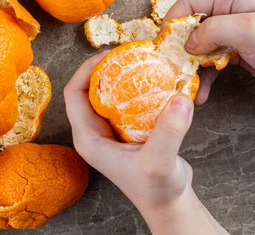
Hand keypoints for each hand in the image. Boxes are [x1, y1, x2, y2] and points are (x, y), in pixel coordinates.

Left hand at [64, 54, 227, 234]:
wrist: (170, 203)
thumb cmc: (158, 189)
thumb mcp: (160, 161)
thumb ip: (169, 131)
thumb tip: (180, 98)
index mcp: (88, 138)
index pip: (74, 93)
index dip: (86, 69)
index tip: (110, 54)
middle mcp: (95, 131)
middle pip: (89, 88)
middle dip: (107, 67)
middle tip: (129, 52)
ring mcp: (110, 129)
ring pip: (109, 92)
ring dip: (122, 74)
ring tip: (140, 58)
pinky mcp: (127, 128)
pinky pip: (126, 99)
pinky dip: (137, 86)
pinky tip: (155, 77)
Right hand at [164, 0, 254, 103]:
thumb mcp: (247, 30)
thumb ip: (212, 30)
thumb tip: (188, 42)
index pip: (191, 0)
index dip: (174, 18)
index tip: (163, 40)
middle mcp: (229, 9)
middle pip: (191, 23)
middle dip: (180, 45)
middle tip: (171, 64)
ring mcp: (231, 30)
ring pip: (198, 45)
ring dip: (190, 65)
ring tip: (185, 83)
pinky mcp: (233, 50)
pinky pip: (209, 60)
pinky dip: (203, 75)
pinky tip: (200, 91)